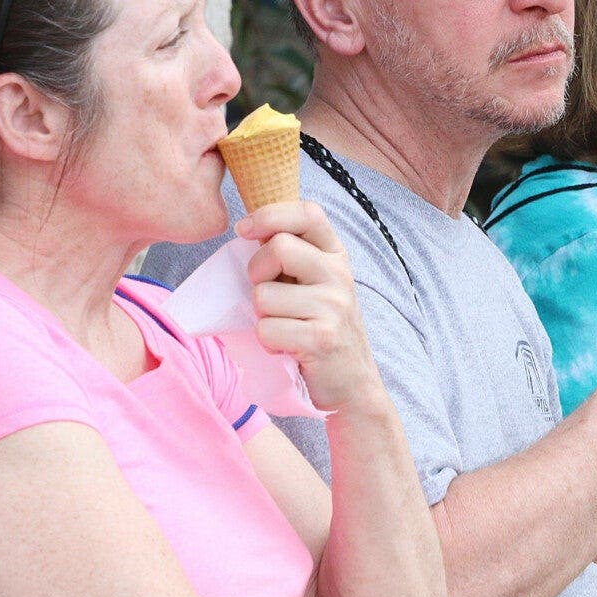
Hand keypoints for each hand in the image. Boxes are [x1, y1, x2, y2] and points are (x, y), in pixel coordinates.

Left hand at [236, 201, 381, 412]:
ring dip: (262, 315)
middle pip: (278, 247)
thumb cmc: (321, 329)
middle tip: (268, 295)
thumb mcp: (316, 284)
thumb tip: (249, 231)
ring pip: (264, 294)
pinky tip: (286, 348)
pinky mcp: (321, 338)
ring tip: (284, 327)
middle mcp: (340, 275)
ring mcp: (334, 306)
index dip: (270, 214)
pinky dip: (267, 342)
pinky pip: (266, 329)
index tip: (244, 231)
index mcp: (336, 255)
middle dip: (257, 271)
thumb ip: (292, 258)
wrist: (352, 382)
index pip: (307, 213)